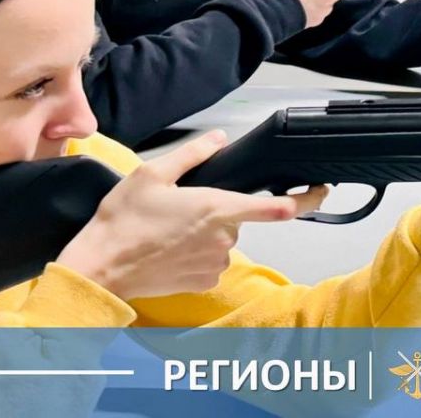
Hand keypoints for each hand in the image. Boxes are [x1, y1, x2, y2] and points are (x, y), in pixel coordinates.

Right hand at [56, 130, 328, 298]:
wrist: (101, 268)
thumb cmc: (123, 222)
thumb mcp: (153, 174)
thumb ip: (192, 154)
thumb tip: (217, 139)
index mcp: (217, 208)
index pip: (276, 208)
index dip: (304, 201)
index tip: (319, 192)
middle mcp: (223, 239)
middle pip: (237, 218)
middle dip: (216, 211)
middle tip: (178, 208)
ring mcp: (215, 264)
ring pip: (222, 240)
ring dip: (204, 233)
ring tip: (166, 230)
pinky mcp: (204, 282)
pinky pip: (211, 261)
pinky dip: (195, 253)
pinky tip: (168, 248)